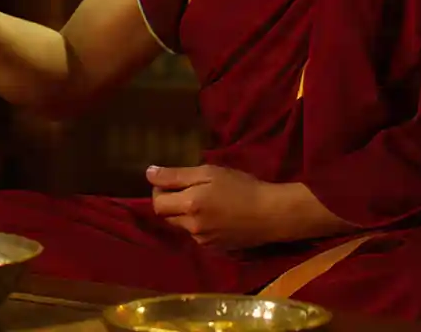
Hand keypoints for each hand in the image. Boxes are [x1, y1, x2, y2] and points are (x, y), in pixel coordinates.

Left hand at [147, 164, 275, 249]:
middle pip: (167, 216)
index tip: (171, 181)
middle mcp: (192, 227)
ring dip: (185, 214)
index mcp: (189, 206)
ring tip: (206, 201)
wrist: (272, 214)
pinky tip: (216, 215)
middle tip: (189, 189)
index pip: (157, 203)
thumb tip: (148, 173)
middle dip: (171, 203)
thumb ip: (176, 175)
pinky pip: (197, 235)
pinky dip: (199, 224)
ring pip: (182, 226)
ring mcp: (203, 241)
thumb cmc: (242, 187)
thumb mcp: (209, 173)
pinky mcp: (214, 248)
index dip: (159, 191)